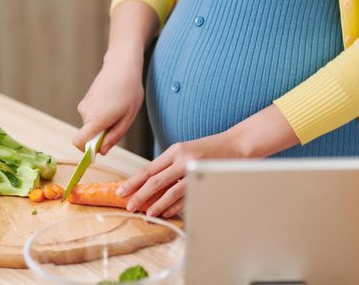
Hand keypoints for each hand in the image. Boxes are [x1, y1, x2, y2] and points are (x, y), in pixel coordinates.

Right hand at [72, 56, 143, 153]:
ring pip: (91, 127)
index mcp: (96, 118)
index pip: (79, 142)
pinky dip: (101, 117)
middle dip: (102, 136)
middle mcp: (85, 113)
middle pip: (88, 136)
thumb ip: (115, 136)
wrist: (122, 65)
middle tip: (119, 121)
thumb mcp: (128, 117)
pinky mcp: (85, 101)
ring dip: (103, 125)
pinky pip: (91, 118)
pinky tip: (113, 104)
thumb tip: (102, 151)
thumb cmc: (129, 90)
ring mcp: (83, 106)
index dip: (87, 150)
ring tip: (118, 109)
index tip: (100, 149)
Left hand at [116, 131, 243, 217]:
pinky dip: (175, 206)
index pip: (149, 168)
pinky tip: (167, 212)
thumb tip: (150, 183)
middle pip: (155, 181)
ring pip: (170, 192)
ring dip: (157, 205)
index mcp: (175, 150)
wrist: (237, 144)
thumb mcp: (186, 151)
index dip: (133, 182)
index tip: (121, 191)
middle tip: (129, 206)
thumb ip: (169, 165)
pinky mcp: (204, 180)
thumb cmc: (210, 148)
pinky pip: (186, 197)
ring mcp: (194, 170)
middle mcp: (182, 159)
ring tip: (147, 214)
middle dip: (139, 196)